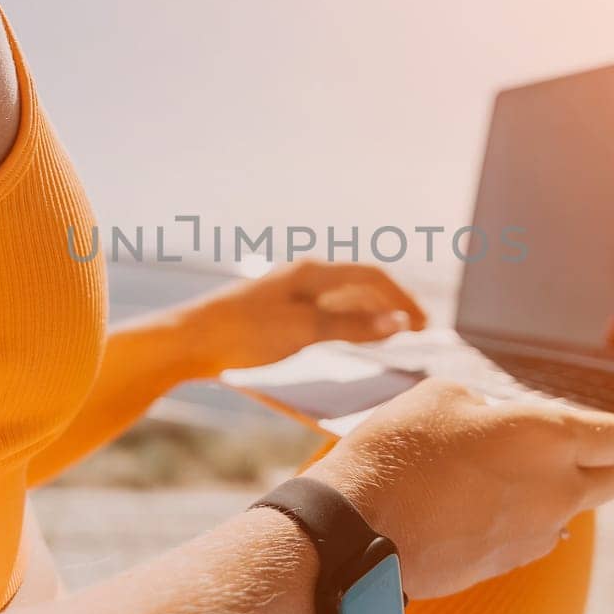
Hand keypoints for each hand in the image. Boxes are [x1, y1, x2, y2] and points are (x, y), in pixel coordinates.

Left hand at [183, 260, 427, 374]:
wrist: (189, 341)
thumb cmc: (244, 334)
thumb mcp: (303, 331)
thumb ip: (351, 325)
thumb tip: (397, 322)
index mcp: (313, 272)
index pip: (372, 277)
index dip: (402, 299)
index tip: (425, 326)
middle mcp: (305, 277)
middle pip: (361, 286)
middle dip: (392, 306)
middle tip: (417, 335)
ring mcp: (291, 294)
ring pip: (344, 299)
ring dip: (372, 315)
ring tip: (393, 338)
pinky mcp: (279, 314)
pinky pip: (327, 312)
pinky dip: (349, 324)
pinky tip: (352, 340)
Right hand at [306, 378, 613, 598]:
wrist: (359, 530)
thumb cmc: (397, 452)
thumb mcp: (439, 397)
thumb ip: (484, 404)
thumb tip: (492, 423)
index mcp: (546, 437)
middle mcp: (554, 489)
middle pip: (606, 482)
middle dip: (598, 464)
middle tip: (568, 451)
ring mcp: (534, 534)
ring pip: (570, 513)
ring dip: (554, 494)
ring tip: (505, 478)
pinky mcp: (506, 564)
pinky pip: (537, 539)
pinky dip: (525, 521)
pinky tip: (485, 509)